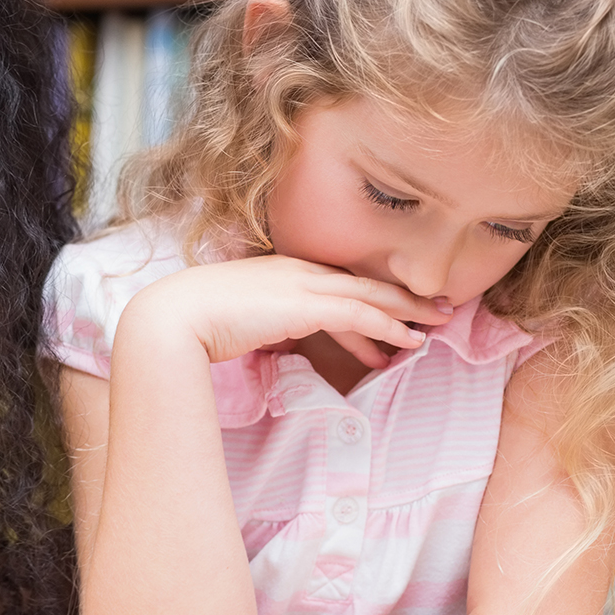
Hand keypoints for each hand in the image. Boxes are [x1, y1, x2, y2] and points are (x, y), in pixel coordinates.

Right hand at [126, 255, 450, 370]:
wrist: (175, 314)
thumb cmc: (194, 321)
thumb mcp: (238, 319)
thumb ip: (263, 325)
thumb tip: (274, 343)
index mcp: (282, 272)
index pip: (338, 284)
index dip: (371, 299)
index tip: (394, 316)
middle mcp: (299, 271)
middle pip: (364, 283)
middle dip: (404, 298)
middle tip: (438, 310)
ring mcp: (303, 284)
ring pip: (371, 295)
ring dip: (408, 312)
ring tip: (436, 327)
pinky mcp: (306, 304)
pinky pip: (360, 315)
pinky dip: (389, 327)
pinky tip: (410, 342)